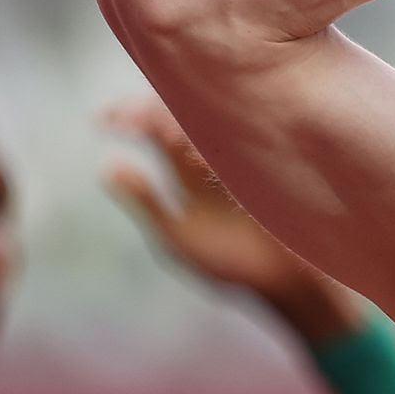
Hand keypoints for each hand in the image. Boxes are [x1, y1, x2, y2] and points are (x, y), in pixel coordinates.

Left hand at [101, 96, 365, 341]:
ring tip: (162, 138)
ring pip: (210, 119)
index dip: (128, 116)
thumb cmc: (235, 263)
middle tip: (133, 122)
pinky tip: (196, 156)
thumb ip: (146, 203)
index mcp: (188, 168)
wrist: (291, 283)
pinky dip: (216, 146)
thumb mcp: (179, 238)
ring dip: (185, 124)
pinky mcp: (273, 163)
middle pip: (181, 111)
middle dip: (154, 110)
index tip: (103, 121)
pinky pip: (242, 141)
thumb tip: (108, 167)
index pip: (154, 125)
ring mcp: (244, 155)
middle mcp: (213, 153)